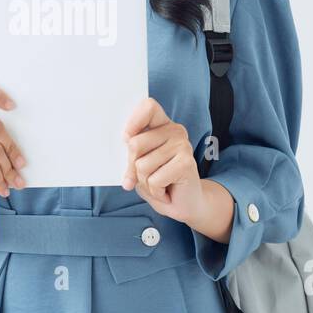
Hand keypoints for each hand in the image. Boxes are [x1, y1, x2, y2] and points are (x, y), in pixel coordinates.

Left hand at [121, 97, 208, 225]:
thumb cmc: (160, 183)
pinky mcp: (186, 163)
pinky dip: (156, 191)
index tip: (126, 138)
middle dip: (133, 168)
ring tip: (159, 184)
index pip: (148, 107)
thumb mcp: (139, 166)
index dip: (134, 120)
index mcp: (162, 125)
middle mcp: (175, 131)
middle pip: (134, 144)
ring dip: (145, 183)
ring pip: (142, 165)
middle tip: (146, 177)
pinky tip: (167, 191)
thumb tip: (125, 144)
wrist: (185, 205)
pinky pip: (154, 180)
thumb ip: (132, 154)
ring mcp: (182, 145)